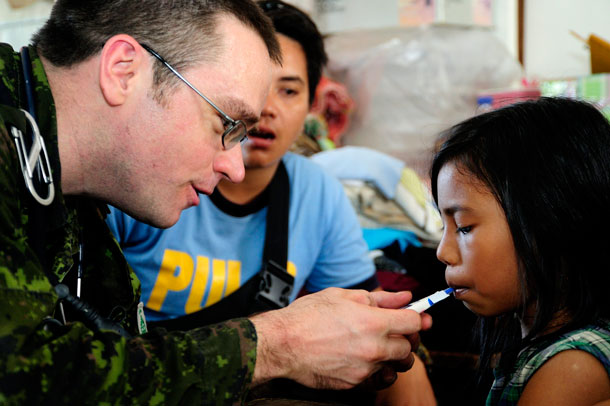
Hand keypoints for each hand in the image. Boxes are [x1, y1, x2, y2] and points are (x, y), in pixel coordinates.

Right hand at [250, 288, 430, 389]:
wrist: (282, 344)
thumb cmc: (307, 317)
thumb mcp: (343, 296)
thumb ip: (379, 298)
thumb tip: (403, 297)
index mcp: (374, 322)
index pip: (413, 321)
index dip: (416, 316)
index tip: (415, 315)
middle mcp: (374, 347)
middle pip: (409, 346)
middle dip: (406, 337)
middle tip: (394, 329)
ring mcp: (365, 368)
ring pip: (395, 365)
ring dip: (393, 355)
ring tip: (378, 345)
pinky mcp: (354, 384)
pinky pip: (377, 379)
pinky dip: (377, 370)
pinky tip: (366, 359)